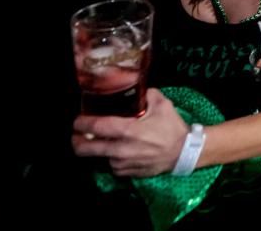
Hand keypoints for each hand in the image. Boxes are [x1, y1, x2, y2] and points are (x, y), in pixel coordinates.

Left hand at [73, 89, 188, 176]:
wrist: (184, 152)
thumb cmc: (172, 128)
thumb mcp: (163, 104)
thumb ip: (147, 94)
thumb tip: (136, 87)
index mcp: (128, 130)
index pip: (96, 127)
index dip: (81, 123)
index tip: (77, 120)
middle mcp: (121, 149)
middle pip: (86, 149)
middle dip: (76, 141)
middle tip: (77, 134)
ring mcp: (122, 164)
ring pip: (99, 157)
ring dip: (98, 149)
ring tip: (103, 141)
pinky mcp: (126, 173)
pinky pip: (111, 165)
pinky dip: (111, 158)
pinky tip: (119, 150)